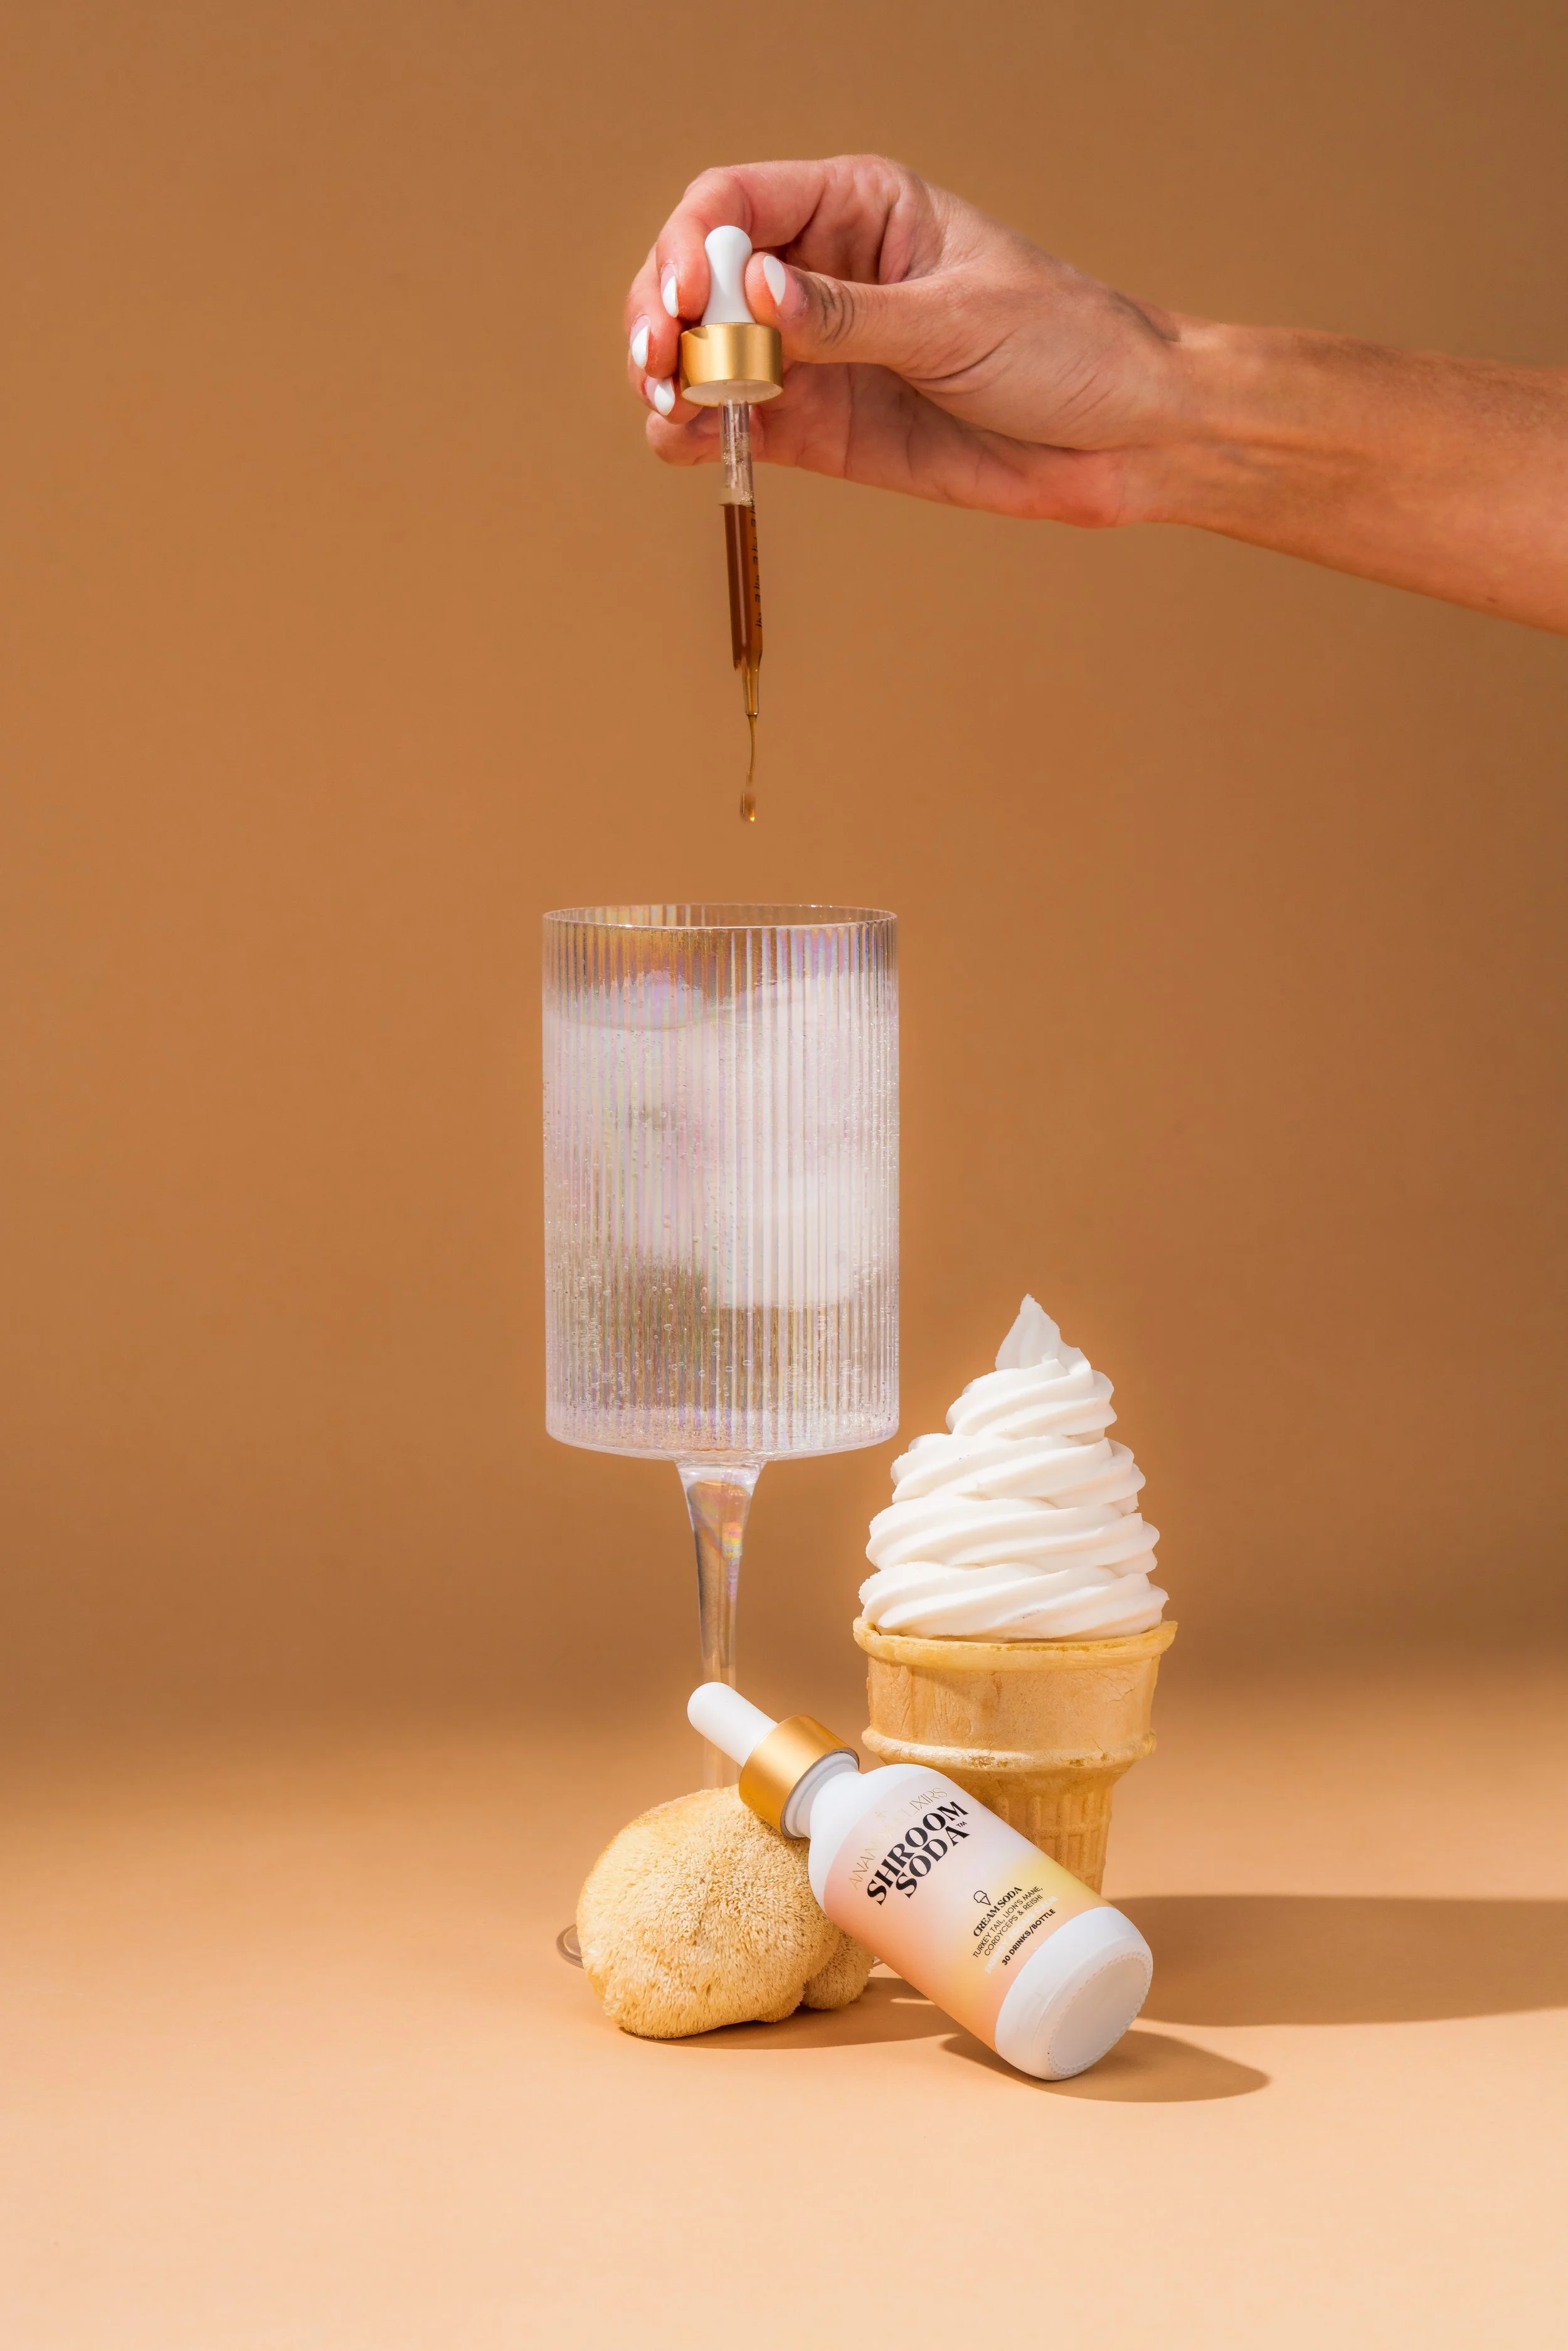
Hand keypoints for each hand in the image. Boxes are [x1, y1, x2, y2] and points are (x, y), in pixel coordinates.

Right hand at [623, 155, 1195, 527]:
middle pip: (700, 277)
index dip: (692, 246)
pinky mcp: (820, 428)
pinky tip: (686, 442)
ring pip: (704, 352)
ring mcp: (815, 354)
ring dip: (669, 377)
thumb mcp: (957, 321)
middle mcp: (821, 274)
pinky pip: (733, 423)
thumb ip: (852, 317)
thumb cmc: (1062, 347)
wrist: (1121, 438)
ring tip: (670, 408)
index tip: (685, 302)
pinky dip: (695, 433)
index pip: (736, 203)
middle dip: (664, 314)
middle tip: (658, 365)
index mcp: (859, 209)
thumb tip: (758, 296)